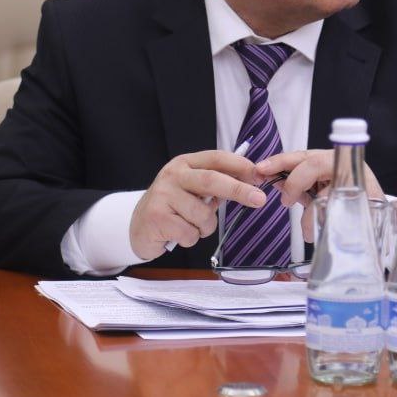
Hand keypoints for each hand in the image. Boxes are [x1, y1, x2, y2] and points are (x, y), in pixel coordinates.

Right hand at [129, 150, 265, 260]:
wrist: (137, 226)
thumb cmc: (174, 207)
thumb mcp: (193, 189)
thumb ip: (216, 184)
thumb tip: (251, 182)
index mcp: (186, 164)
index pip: (216, 158)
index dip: (240, 165)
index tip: (259, 175)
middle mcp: (173, 175)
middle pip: (211, 180)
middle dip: (238, 190)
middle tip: (259, 199)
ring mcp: (163, 195)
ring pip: (203, 214)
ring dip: (206, 226)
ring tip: (191, 225)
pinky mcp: (157, 216)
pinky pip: (190, 233)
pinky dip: (191, 238)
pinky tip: (178, 234)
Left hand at [254, 149, 384, 241]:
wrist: (380, 224)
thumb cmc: (347, 206)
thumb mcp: (320, 193)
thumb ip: (301, 186)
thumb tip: (276, 183)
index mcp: (333, 161)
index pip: (303, 155)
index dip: (280, 160)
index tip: (261, 169)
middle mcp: (347, 165)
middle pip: (314, 164)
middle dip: (293, 182)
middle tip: (285, 201)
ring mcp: (360, 181)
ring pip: (325, 189)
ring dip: (310, 213)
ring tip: (307, 230)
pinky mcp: (369, 201)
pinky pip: (338, 210)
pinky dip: (323, 225)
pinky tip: (320, 233)